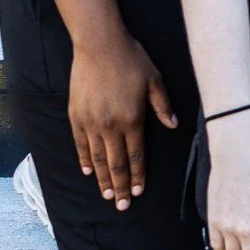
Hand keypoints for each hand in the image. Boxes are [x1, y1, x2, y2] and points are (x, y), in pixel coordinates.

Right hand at [67, 35, 175, 208]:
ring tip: (106, 194)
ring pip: (97, 158)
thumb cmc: (131, 59)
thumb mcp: (155, 79)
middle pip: (116, 163)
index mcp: (132, 118)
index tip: (138, 192)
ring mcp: (90, 122)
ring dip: (102, 178)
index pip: (135, 155)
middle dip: (120, 186)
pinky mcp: (76, 116)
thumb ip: (162, 105)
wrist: (99, 44)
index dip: (137, 175)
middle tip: (121, 205)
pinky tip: (88, 171)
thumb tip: (173, 124)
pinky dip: (85, 159)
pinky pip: (80, 144)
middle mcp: (110, 125)